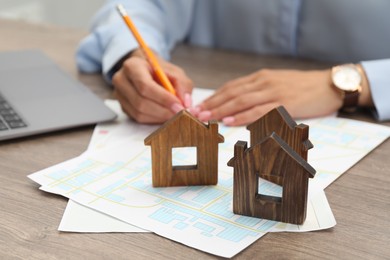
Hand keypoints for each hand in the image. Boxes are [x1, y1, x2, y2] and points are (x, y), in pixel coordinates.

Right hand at [112, 49, 192, 123]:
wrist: (147, 71)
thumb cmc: (161, 72)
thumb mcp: (175, 72)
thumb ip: (183, 85)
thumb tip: (185, 103)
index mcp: (132, 66)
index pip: (145, 86)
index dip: (163, 98)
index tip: (179, 106)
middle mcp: (121, 80)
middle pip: (140, 102)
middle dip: (163, 110)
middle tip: (179, 113)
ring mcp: (120, 95)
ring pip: (139, 113)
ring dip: (160, 117)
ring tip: (174, 114)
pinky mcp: (123, 107)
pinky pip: (138, 118)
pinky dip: (154, 119)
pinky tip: (164, 115)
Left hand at [197, 69, 347, 125]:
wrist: (329, 85)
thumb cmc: (302, 87)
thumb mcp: (277, 84)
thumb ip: (259, 91)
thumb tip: (238, 104)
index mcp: (260, 78)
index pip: (231, 87)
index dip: (213, 97)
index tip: (199, 107)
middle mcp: (263, 82)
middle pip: (232, 94)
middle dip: (212, 104)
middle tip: (195, 114)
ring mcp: (273, 92)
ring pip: (241, 101)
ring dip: (221, 110)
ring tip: (206, 118)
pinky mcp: (284, 103)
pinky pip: (258, 111)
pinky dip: (242, 116)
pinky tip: (230, 121)